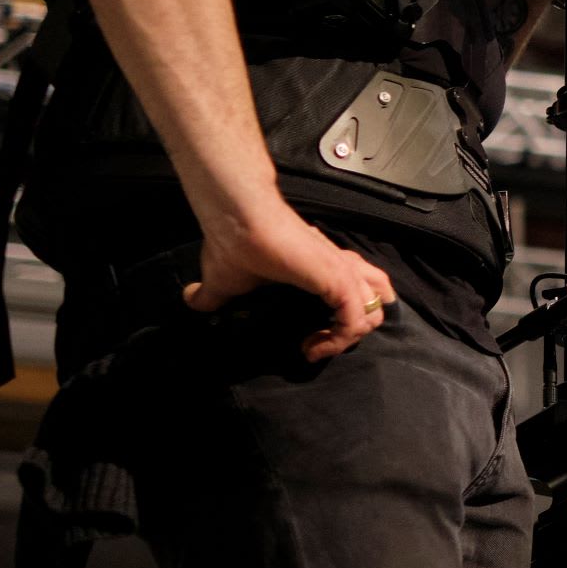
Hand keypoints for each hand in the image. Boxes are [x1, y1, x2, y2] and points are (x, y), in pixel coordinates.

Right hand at [185, 200, 395, 362]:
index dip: (340, 326)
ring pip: (373, 314)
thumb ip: (213, 294)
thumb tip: (191, 300)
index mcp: (324, 268)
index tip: (307, 344)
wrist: (237, 221)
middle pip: (375, 307)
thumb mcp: (224, 280)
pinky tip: (311, 346)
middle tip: (315, 344)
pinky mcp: (337, 279)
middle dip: (349, 334)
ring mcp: (342, 272)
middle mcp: (341, 268)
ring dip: (346, 339)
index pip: (359, 297)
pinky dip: (339, 340)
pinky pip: (356, 319)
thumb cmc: (234, 244)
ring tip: (316, 346)